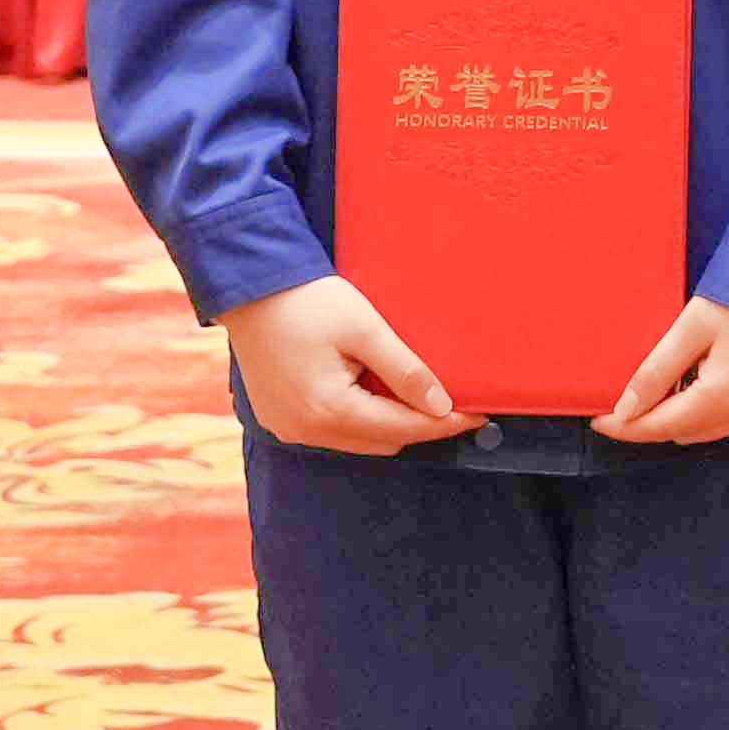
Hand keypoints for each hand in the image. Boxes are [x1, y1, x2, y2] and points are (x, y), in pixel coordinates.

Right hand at [224, 275, 481, 454]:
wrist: (250, 288)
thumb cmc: (308, 302)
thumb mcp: (365, 329)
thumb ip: (404, 371)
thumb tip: (441, 406)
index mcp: (329, 411)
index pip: (403, 429)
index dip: (444, 423)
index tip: (478, 414)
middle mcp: (306, 430)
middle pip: (382, 441)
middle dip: (418, 424)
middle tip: (451, 400)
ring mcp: (289, 428)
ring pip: (358, 440)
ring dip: (387, 421)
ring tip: (414, 391)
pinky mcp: (280, 418)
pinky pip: (332, 430)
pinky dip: (359, 417)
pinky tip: (373, 390)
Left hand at [597, 296, 728, 444]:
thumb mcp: (692, 327)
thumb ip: (656, 371)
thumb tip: (624, 410)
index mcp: (721, 399)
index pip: (659, 428)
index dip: (625, 426)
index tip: (598, 419)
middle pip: (685, 433)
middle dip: (655, 420)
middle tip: (633, 396)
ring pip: (712, 429)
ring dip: (687, 414)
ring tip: (671, 382)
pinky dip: (717, 407)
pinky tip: (709, 377)